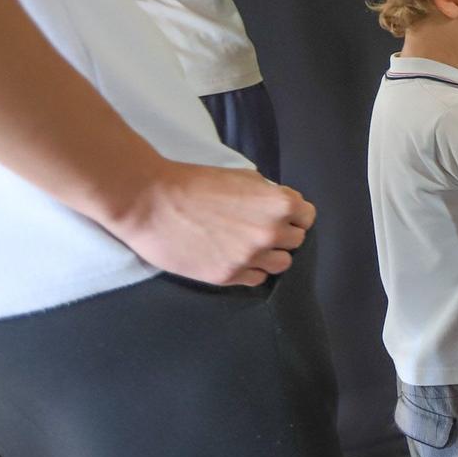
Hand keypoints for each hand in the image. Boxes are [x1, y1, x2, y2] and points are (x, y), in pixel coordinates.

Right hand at [103, 161, 313, 286]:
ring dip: (270, 255)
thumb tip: (281, 205)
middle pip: (296, 241)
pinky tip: (234, 258)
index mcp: (278, 204)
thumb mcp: (243, 177)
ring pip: (282, 264)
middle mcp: (270, 233)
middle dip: (282, 234)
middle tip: (259, 228)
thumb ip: (268, 194)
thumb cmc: (193, 182)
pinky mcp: (228, 275)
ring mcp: (250, 257)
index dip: (295, 214)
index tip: (281, 215)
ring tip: (249, 246)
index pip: (307, 216)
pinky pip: (256, 279)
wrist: (150, 201)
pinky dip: (250, 270)